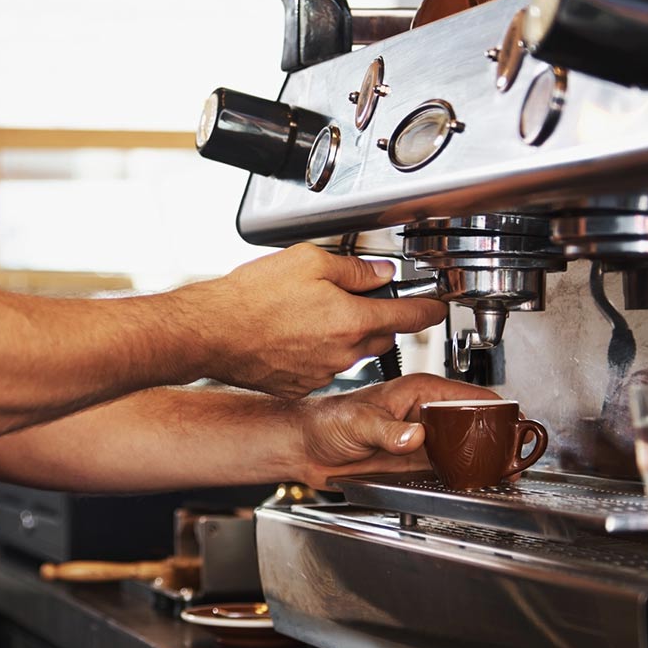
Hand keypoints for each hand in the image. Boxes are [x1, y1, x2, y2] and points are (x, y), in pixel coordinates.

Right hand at [176, 244, 446, 397]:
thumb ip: (352, 268)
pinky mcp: (299, 385)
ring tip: (310, 314)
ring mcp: (322, 373)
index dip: (428, 309)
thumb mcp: (308, 262)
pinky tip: (292, 335)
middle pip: (381, 335)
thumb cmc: (251, 297)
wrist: (211, 332)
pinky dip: (317, 352)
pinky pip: (323, 367)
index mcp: (352, 319)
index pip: (408, 316)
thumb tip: (378, 273)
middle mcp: (343, 352)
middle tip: (355, 297)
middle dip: (378, 317)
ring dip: (343, 334)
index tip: (435, 307)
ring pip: (351, 352)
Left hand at [294, 374, 501, 488]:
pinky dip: (462, 473)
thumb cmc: (325, 421)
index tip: (515, 424)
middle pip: (473, 422)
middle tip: (512, 457)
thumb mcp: (358, 422)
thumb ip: (388, 431)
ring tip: (500, 471)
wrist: (305, 447)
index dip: (496, 409)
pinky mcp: (413, 459)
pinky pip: (447, 465)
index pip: (469, 395)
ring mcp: (421, 437)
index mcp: (418, 391)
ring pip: (464, 445)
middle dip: (494, 437)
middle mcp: (424, 412)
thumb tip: (415, 437)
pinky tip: (472, 481)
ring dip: (480, 457)